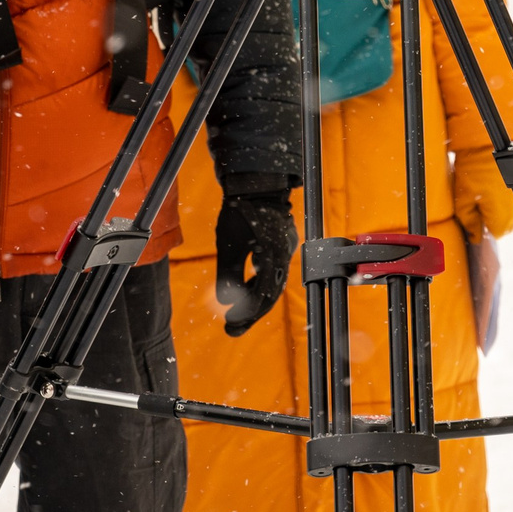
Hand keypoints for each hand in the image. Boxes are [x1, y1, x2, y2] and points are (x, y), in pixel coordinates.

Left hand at [213, 188, 296, 336]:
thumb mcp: (228, 244)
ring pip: (273, 283)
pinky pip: (274, 271)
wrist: (256, 181)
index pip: (263, 295)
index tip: (229, 325)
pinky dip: (259, 284)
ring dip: (254, 301)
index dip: (247, 313)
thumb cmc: (239, 210)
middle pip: (271, 294)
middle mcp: (284, 254)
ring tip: (235, 315)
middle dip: (251, 314)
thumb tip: (226, 303)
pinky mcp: (282, 244)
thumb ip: (228, 274)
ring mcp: (285, 249)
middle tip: (231, 330)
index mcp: (273, 255)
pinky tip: (245, 290)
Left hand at [451, 148, 512, 242]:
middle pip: (501, 228)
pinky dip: (497, 204)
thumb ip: (469, 222)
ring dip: (492, 214)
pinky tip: (486, 193)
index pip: (493, 237)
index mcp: (500, 217)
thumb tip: (474, 235)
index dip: (481, 233)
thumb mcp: (463, 199)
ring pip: (504, 217)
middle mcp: (512, 212)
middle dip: (488, 224)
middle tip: (474, 211)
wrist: (486, 145)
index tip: (472, 226)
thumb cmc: (476, 168)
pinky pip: (507, 206)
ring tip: (479, 199)